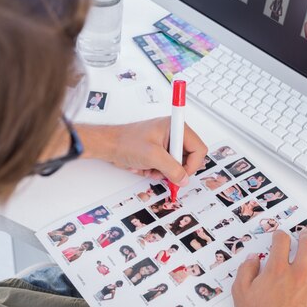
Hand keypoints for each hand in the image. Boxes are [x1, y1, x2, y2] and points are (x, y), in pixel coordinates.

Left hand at [76, 118, 206, 185]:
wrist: (108, 145)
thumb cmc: (126, 142)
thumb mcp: (153, 156)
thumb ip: (172, 168)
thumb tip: (183, 178)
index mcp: (174, 127)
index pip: (198, 148)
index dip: (192, 164)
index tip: (182, 174)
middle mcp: (172, 134)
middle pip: (188, 158)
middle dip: (174, 169)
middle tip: (163, 172)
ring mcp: (165, 144)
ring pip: (176, 165)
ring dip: (164, 172)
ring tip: (150, 168)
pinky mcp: (158, 152)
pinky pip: (166, 167)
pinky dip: (156, 171)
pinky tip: (145, 167)